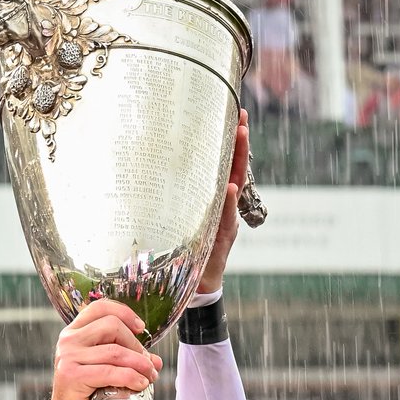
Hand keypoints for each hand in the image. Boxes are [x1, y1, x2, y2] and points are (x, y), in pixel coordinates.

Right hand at [47, 298, 161, 399]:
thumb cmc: (85, 394)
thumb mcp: (106, 368)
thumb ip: (128, 359)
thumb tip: (155, 360)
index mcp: (74, 332)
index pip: (99, 307)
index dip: (124, 312)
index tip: (141, 327)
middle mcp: (69, 340)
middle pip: (112, 326)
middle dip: (136, 345)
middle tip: (147, 364)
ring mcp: (68, 356)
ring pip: (115, 350)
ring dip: (139, 364)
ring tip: (148, 376)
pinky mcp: (72, 375)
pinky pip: (110, 372)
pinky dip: (130, 377)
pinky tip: (139, 384)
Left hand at [197, 109, 249, 294]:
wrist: (199, 284)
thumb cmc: (189, 252)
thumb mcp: (185, 221)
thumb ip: (183, 202)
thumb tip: (159, 176)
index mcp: (216, 200)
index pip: (225, 166)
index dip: (231, 142)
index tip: (233, 115)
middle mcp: (225, 207)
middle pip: (235, 169)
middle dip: (239, 143)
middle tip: (241, 117)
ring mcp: (226, 220)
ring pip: (234, 187)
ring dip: (237, 161)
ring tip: (240, 135)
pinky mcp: (222, 237)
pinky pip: (224, 217)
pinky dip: (227, 203)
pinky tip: (229, 187)